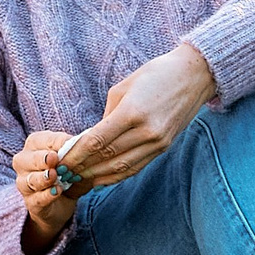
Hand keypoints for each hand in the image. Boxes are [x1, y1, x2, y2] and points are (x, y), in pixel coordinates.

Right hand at [12, 130, 84, 250]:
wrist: (60, 204)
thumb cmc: (65, 174)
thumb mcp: (73, 160)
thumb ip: (76, 151)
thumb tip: (85, 142)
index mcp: (34, 146)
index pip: (43, 140)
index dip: (57, 141)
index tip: (72, 144)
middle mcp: (24, 162)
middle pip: (31, 158)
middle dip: (42, 158)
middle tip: (54, 158)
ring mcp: (24, 184)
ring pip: (31, 179)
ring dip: (43, 178)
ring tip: (54, 176)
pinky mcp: (31, 202)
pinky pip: (37, 198)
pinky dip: (48, 195)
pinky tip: (57, 191)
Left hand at [63, 42, 218, 188]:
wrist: (194, 76)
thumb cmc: (154, 75)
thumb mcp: (122, 89)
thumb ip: (106, 116)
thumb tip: (91, 139)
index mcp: (131, 112)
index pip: (96, 141)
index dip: (76, 155)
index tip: (61, 161)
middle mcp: (146, 131)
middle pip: (107, 157)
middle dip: (82, 167)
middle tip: (63, 174)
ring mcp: (157, 142)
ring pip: (121, 167)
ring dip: (97, 176)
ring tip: (78, 180)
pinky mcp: (164, 148)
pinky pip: (136, 167)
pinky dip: (117, 176)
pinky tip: (100, 179)